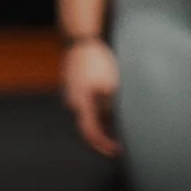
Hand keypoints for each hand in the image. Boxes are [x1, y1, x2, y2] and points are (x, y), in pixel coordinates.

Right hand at [61, 37, 120, 156]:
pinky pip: (85, 106)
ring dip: (100, 126)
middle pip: (87, 128)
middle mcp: (73, 103)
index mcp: (81, 104)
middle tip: (118, 145)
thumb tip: (115, 124)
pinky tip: (108, 111)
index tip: (117, 150)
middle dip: (102, 139)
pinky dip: (96, 113)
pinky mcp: (75, 88)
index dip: (104, 145)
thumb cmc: (97, 61)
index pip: (92, 133)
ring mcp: (71, 95)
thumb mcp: (111, 85)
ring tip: (117, 129)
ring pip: (86, 117)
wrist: (81, 40)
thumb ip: (111, 107)